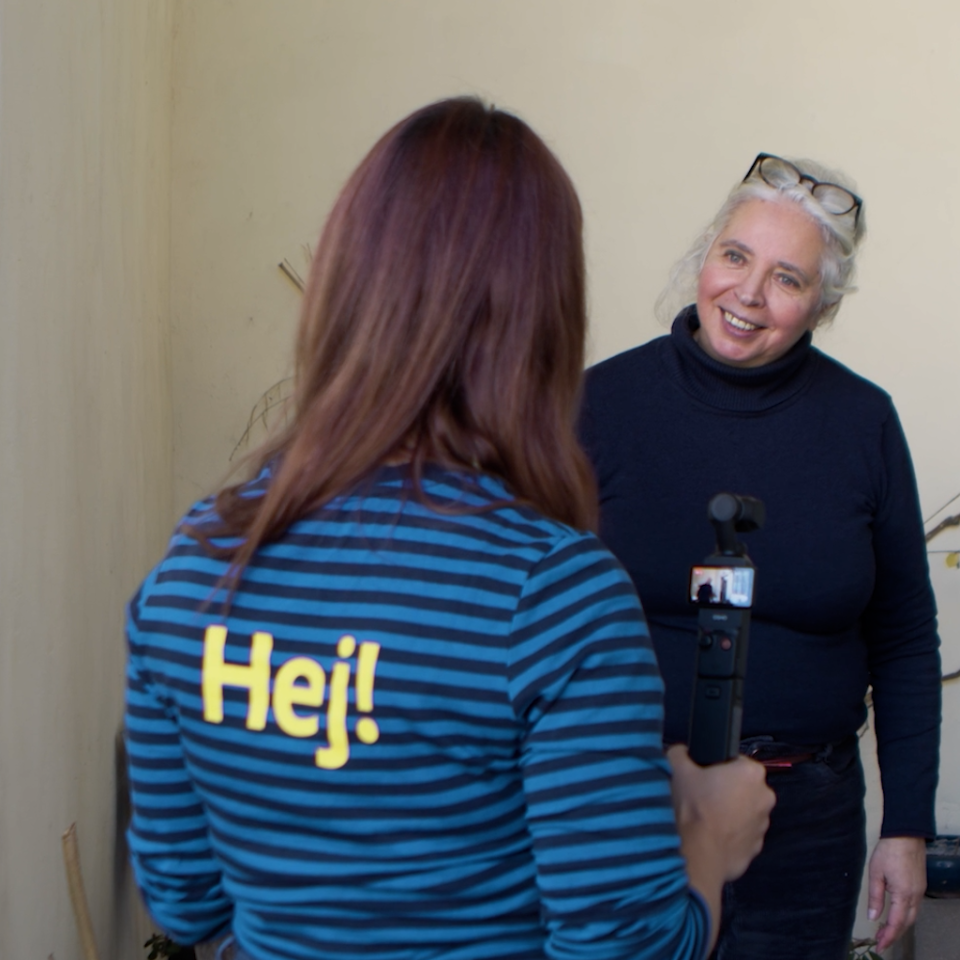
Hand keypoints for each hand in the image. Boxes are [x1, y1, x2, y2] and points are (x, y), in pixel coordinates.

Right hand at [667, 746, 774, 952]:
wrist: (696, 855)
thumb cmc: (691, 807)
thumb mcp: (676, 767)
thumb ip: (681, 752)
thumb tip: (683, 752)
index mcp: (751, 772)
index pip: (736, 761)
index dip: (717, 767)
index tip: (702, 776)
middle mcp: (765, 797)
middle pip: (743, 787)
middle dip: (726, 790)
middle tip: (700, 796)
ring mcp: (763, 827)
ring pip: (743, 813)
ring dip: (728, 813)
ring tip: (703, 818)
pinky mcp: (755, 850)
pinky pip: (741, 836)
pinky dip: (728, 835)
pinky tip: (708, 836)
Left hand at [868, 836, 926, 951]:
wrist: (906, 835)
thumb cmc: (889, 851)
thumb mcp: (876, 873)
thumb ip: (875, 897)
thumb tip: (873, 917)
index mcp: (903, 894)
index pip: (896, 923)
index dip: (887, 937)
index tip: (879, 946)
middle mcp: (915, 896)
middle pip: (906, 923)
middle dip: (893, 934)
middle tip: (880, 941)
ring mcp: (919, 891)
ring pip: (912, 916)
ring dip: (900, 926)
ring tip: (885, 931)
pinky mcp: (920, 886)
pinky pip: (914, 907)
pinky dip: (905, 915)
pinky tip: (896, 915)